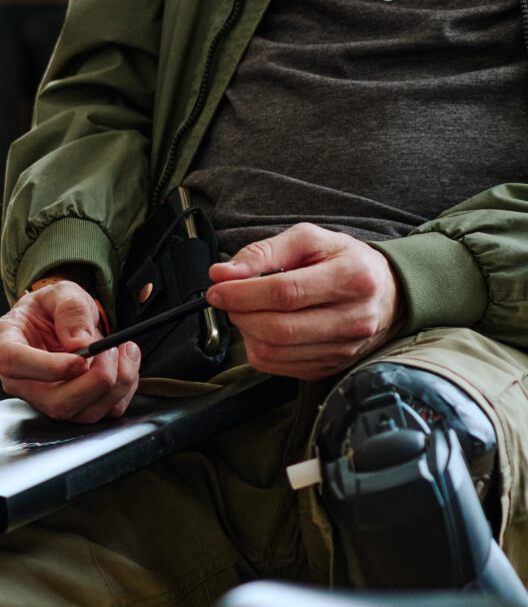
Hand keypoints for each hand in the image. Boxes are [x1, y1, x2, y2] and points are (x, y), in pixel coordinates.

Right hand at [0, 277, 140, 422]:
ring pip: (82, 413)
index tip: (80, 360)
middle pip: (54, 402)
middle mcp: (20, 379)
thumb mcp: (61, 293)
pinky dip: (124, 389)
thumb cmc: (51, 309)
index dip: (47, 367)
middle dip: (94, 382)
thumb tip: (82, 343)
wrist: (58, 323)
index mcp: (5, 342)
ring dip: (115, 384)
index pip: (13, 363)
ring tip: (122, 349)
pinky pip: (103, 412)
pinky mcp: (72, 408)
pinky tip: (123, 364)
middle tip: (111, 350)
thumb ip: (71, 311)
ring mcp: (44, 398)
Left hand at [207, 223, 402, 378]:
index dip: (242, 293)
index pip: (286, 293)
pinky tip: (263, 329)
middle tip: (229, 298)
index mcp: (352, 278)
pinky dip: (259, 349)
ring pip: (276, 352)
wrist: (389, 292)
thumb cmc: (345, 261)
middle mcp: (354, 319)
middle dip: (240, 313)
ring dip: (246, 332)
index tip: (217, 289)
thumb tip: (222, 273)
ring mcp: (345, 349)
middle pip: (279, 328)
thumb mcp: (309, 239)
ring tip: (248, 311)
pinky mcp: (333, 366)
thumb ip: (263, 251)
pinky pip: (280, 367)